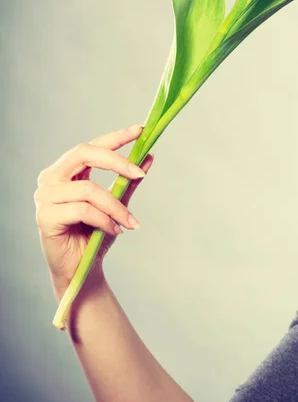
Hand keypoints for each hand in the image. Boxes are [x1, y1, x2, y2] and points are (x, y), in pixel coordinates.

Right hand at [34, 124, 153, 297]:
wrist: (82, 270)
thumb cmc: (95, 235)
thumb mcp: (116, 204)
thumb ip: (128, 181)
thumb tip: (149, 156)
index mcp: (66, 172)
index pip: (91, 146)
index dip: (115, 137)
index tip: (140, 130)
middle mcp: (51, 179)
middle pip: (83, 153)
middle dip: (116, 161)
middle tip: (140, 174)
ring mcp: (45, 197)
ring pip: (89, 189)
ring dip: (116, 207)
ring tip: (130, 223)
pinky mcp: (45, 217)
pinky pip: (83, 210)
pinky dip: (105, 220)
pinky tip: (114, 231)